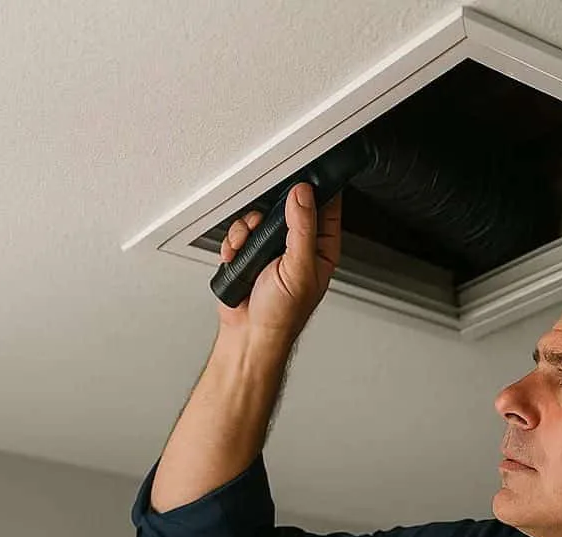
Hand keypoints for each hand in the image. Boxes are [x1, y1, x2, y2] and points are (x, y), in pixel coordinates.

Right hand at [216, 183, 341, 341]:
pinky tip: (237, 257)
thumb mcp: (299, 269)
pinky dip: (234, 241)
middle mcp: (299, 246)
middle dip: (270, 213)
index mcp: (321, 250)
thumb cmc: (282, 314)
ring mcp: (273, 249)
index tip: (305, 177)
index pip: (327, 208)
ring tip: (247, 248)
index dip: (318, 190)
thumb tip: (303, 195)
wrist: (250, 334)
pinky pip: (240, 231)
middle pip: (287, 207)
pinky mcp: (250, 252)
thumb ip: (303, 229)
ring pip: (260, 216)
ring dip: (248, 229)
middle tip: (265, 225)